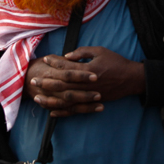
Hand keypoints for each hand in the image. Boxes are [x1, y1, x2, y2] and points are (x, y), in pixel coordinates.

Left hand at [26, 46, 145, 117]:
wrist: (131, 79)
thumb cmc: (116, 62)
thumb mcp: (100, 51)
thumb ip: (83, 52)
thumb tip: (67, 56)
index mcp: (89, 70)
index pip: (67, 67)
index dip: (55, 63)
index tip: (45, 59)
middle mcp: (87, 84)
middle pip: (63, 84)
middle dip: (46, 82)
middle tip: (33, 80)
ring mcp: (89, 95)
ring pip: (66, 99)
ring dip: (50, 99)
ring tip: (37, 97)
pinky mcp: (92, 103)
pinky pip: (75, 109)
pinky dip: (63, 111)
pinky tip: (51, 111)